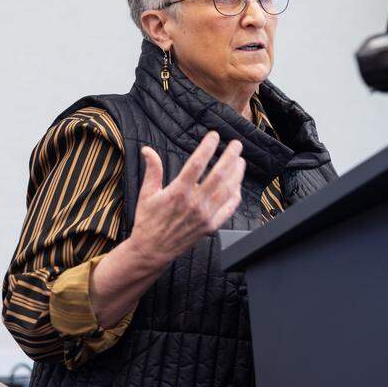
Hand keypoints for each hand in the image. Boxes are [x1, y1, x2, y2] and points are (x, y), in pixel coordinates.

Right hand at [128, 131, 245, 267]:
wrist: (152, 251)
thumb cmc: (148, 221)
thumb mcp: (147, 194)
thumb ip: (152, 171)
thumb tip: (147, 150)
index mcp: (178, 192)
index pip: (197, 163)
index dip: (208, 147)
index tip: (214, 135)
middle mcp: (194, 203)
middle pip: (219, 175)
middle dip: (230, 156)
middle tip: (236, 144)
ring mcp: (205, 216)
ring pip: (228, 190)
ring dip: (237, 174)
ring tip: (240, 161)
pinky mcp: (211, 226)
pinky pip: (229, 209)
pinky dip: (235, 196)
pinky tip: (237, 185)